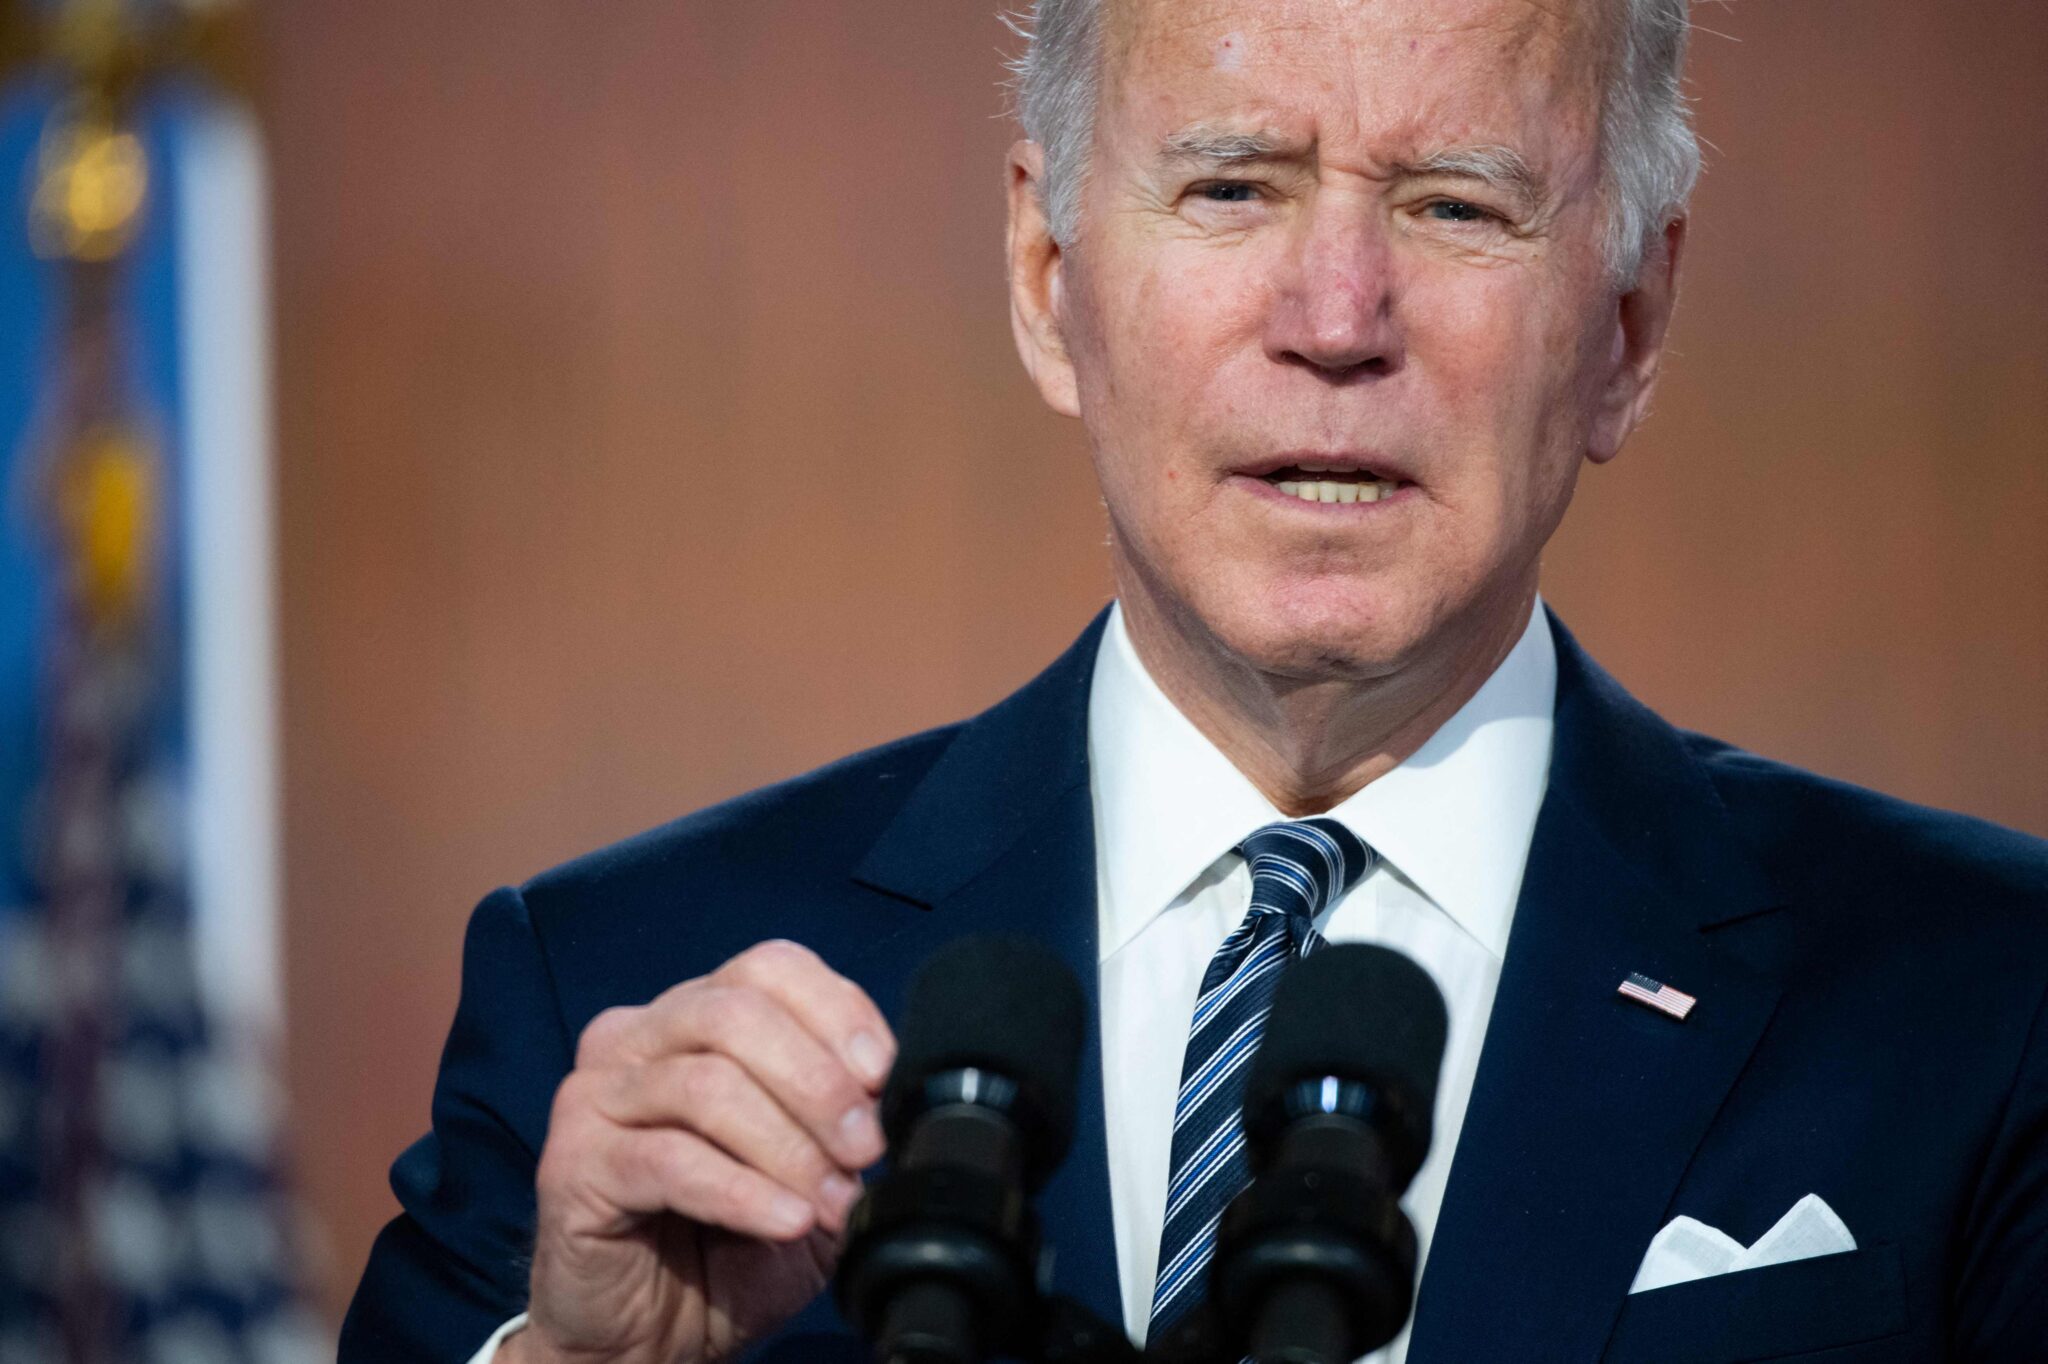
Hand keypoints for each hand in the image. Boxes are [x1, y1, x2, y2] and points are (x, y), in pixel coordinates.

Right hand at [506, 939, 894, 1363]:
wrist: (652, 1338)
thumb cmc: (728, 1245)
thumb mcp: (808, 1169)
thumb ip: (840, 1116)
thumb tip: (885, 1088)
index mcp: (693, 1016)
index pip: (770, 966)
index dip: (837, 1012)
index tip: (883, 1076)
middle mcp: (635, 1037)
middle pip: (737, 1013)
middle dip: (817, 1082)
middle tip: (864, 1150)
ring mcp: (596, 1095)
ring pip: (707, 1086)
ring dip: (788, 1147)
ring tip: (831, 1202)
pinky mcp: (573, 1163)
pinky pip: (669, 1160)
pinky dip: (743, 1192)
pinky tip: (786, 1222)